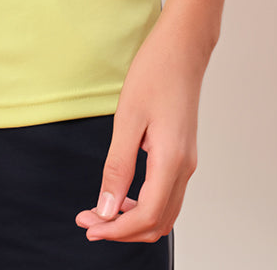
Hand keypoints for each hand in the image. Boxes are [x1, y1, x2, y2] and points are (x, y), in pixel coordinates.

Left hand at [75, 16, 206, 243]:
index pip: (146, 217)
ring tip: (102, 210)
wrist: (182, 47)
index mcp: (172, 161)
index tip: (89, 226)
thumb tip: (106, 208)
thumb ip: (118, 167)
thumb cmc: (155, 73)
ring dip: (133, 220)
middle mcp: (185, 167)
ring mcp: (187, 162)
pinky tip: (122, 193)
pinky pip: (166, 195)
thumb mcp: (127, 118)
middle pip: (157, 224)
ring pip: (164, 213)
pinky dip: (144, 205)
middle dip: (122, 230)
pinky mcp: (183, 154)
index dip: (116, 229)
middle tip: (89, 221)